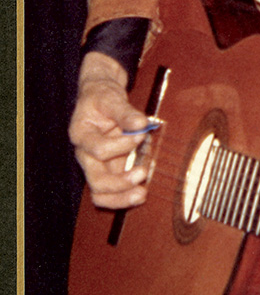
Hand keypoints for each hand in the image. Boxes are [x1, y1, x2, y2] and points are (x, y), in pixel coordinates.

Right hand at [69, 51, 152, 209]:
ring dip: (121, 197)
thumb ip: (125, 112)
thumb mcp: (111, 98)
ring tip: (142, 194)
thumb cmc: (102, 97)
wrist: (99, 98)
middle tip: (143, 173)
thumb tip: (142, 124)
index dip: (121, 145)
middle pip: (95, 181)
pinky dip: (124, 196)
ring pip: (100, 194)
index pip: (98, 150)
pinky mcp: (108, 170)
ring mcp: (95, 165)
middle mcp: (85, 154)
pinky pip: (111, 192)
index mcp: (81, 135)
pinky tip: (140, 192)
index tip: (140, 135)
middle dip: (120, 183)